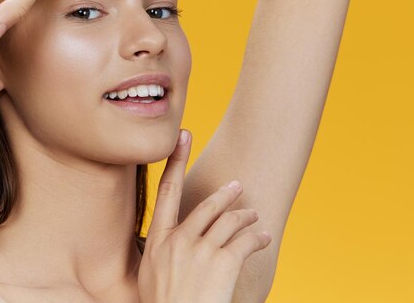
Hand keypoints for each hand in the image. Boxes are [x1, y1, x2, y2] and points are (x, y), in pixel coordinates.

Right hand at [138, 129, 271, 302]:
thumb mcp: (150, 275)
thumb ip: (160, 250)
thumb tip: (167, 238)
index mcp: (160, 240)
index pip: (167, 191)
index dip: (176, 161)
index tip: (182, 138)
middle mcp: (179, 239)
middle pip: (207, 205)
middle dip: (226, 193)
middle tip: (237, 185)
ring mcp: (201, 250)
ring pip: (230, 220)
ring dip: (246, 216)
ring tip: (255, 217)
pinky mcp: (223, 262)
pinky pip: (245, 241)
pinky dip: (257, 238)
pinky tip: (263, 239)